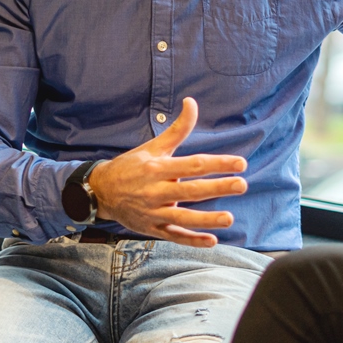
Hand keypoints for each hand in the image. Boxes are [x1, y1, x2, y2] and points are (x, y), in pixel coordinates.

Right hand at [89, 98, 247, 246]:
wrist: (100, 192)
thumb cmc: (132, 166)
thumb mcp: (153, 147)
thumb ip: (177, 129)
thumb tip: (192, 102)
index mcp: (157, 168)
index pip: (192, 165)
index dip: (217, 164)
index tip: (240, 163)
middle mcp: (154, 191)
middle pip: (190, 191)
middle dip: (217, 188)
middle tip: (242, 184)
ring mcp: (153, 213)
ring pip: (182, 219)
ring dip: (206, 220)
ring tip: (229, 218)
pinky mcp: (152, 229)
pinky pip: (174, 237)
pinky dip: (192, 241)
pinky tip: (212, 241)